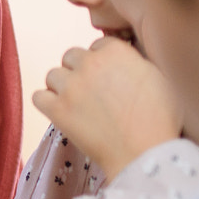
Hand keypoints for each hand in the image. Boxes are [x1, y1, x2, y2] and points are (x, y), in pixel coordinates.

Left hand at [33, 35, 183, 178]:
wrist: (145, 153)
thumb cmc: (159, 120)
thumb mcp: (159, 78)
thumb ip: (134, 62)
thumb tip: (123, 60)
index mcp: (117, 51)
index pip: (99, 45)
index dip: (104, 61)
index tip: (109, 77)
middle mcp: (90, 63)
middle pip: (72, 56)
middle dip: (80, 70)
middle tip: (92, 92)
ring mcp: (71, 86)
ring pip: (53, 75)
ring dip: (62, 87)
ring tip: (78, 104)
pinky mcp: (57, 109)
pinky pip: (39, 97)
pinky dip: (47, 103)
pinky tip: (60, 112)